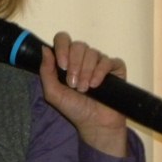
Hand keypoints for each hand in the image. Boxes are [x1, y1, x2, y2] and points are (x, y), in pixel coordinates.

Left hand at [38, 32, 128, 157]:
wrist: (94, 123)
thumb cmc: (74, 108)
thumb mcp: (53, 93)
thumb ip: (46, 71)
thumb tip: (45, 48)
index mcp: (68, 59)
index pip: (63, 39)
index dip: (62, 48)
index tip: (62, 66)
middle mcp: (84, 58)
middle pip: (79, 45)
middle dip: (75, 65)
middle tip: (73, 84)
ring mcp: (100, 62)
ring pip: (93, 53)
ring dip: (86, 72)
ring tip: (85, 89)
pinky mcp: (115, 68)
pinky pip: (108, 61)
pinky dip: (101, 72)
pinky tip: (96, 84)